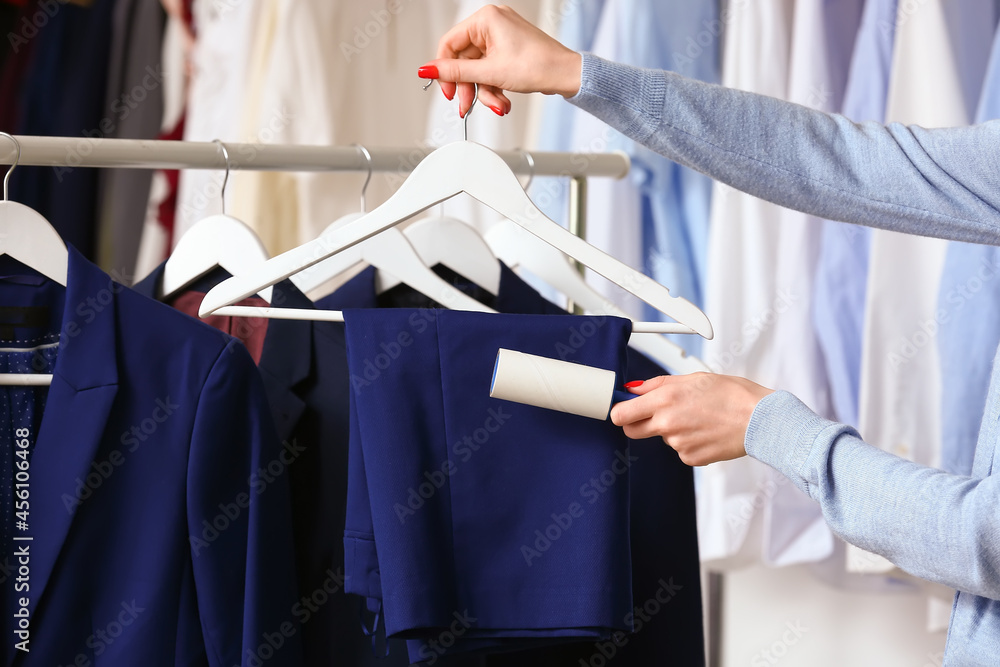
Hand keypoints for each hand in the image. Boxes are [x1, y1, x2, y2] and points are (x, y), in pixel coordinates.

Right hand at [419, 5, 582, 116]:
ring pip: (477, 69)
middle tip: (467, 105)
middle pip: (464, 60)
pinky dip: (493, 87)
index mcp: (486, 19)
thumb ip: (456, 72)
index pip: (450, 43)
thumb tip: (428, 69)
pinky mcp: (508, 51)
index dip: (444, 70)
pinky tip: (502, 100)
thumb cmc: (539, 66)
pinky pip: (490, 70)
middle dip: (468, 86)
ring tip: (496, 105)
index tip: (446, 90)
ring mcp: (500, 38)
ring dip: (483, 91)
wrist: (566, 74)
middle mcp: (492, 24)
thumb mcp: (490, 73)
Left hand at [610, 373, 773, 465]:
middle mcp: (668, 423)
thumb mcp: (693, 378)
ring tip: (699, 417)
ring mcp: (678, 444)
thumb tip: (634, 390)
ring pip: (662, 438)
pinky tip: (706, 431)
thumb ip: (657, 385)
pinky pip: (680, 450)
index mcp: (665, 400)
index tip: (622, 410)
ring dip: (673, 429)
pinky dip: (689, 441)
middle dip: (638, 423)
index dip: (619, 412)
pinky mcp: (691, 458)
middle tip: (656, 413)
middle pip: (633, 430)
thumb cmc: (733, 395)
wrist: (761, 421)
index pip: (621, 414)